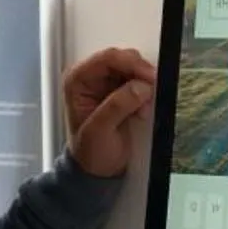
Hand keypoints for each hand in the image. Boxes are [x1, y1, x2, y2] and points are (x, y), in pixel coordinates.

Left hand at [63, 47, 158, 177]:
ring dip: (144, 85)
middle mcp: (90, 76)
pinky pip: (139, 81)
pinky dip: (146, 93)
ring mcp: (105, 82)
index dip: (131, 64)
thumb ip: (116, 106)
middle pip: (122, 59)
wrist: (98, 169)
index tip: (150, 78)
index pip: (106, 59)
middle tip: (151, 94)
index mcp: (77, 80)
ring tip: (144, 110)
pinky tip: (142, 112)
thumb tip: (140, 87)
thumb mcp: (99, 131)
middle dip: (139, 75)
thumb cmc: (91, 152)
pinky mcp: (119, 90)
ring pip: (133, 68)